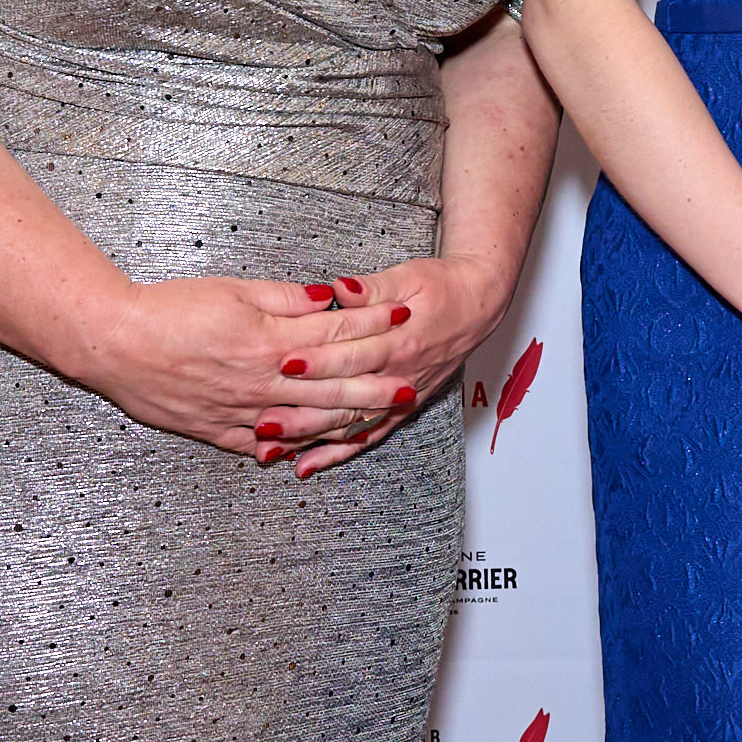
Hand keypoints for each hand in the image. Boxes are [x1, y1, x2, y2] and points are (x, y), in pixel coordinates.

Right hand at [68, 273, 432, 466]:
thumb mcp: (235, 290)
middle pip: (333, 385)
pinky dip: (296, 446)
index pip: (337, 333)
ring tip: (377, 419)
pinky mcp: (217, 431)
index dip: (374, 325)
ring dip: (346, 420)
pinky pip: (267, 445)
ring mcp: (242, 412)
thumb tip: (329, 298)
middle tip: (409, 385)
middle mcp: (263, 382)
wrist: (114, 343)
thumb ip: (287, 299)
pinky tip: (318, 447)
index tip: (404, 317)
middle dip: (376, 385)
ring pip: (307, 422)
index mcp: (270, 341)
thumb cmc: (171, 309)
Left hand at [278, 255, 515, 476]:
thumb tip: (340, 289)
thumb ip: (372, 289)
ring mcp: (401, 397)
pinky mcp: (402, 409)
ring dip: (312, 438)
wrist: (478, 304)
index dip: (319, 360)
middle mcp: (400, 374)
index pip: (354, 354)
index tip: (284, 362)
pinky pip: (367, 437)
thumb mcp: (408, 277)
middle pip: (346, 398)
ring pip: (351, 424)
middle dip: (304, 410)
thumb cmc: (441, 287)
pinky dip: (336, 453)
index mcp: (401, 339)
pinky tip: (306, 464)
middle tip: (264, 419)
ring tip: (272, 447)